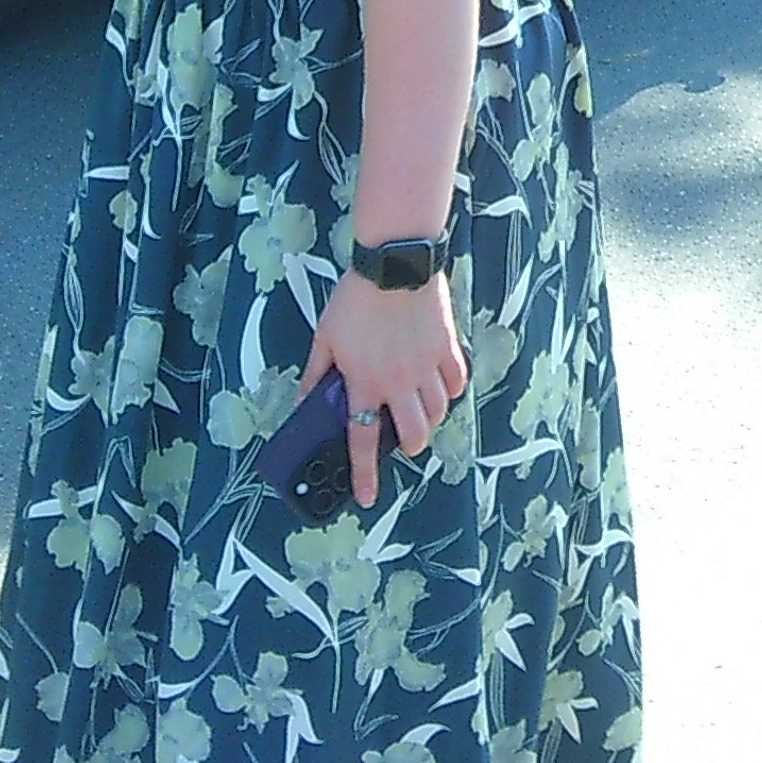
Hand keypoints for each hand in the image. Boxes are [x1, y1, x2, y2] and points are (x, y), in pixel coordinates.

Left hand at [304, 273, 468, 508]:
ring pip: (437, 412)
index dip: (364, 474)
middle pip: (414, 435)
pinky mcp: (446, 348)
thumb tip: (305, 399)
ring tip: (419, 409)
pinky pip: (456, 382)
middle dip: (410, 446)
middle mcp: (398, 383)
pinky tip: (441, 383)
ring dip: (428, 418)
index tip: (366, 498)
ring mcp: (426, 367)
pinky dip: (450, 389)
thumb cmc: (356, 299)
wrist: (395, 264)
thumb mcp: (325, 337)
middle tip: (403, 438)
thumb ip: (316, 373)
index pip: (363, 440)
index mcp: (365, 383)